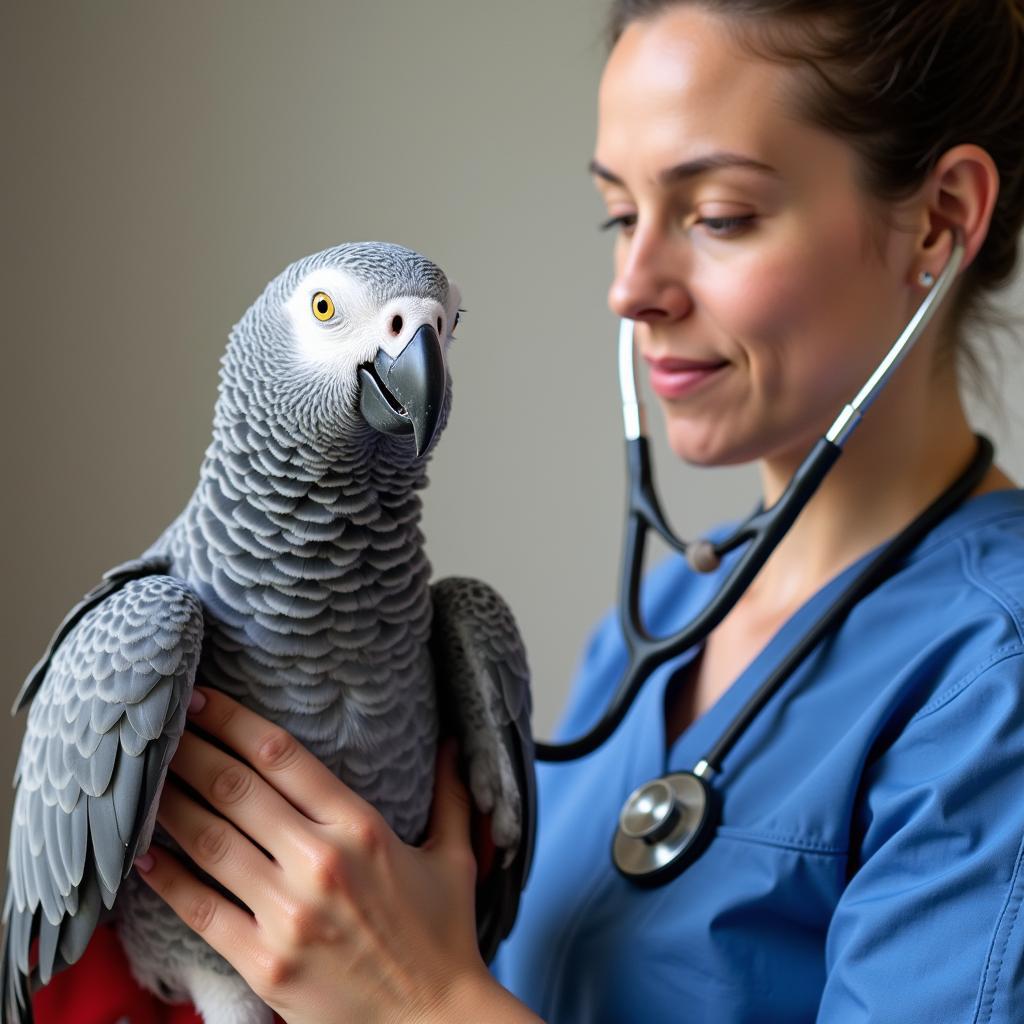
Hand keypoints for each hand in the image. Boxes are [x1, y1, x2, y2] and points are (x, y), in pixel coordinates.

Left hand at [133, 687, 519, 1023]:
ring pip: (210, 842)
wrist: (432, 1023)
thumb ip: (451, 794)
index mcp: (362, 827)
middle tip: (160, 728)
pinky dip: (167, 880)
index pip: (282, 756)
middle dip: (190, 751)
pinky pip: (201, 910)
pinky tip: (143, 857)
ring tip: (143, 781)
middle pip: (236, 788)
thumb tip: (453, 742)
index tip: (203, 700)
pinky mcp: (264, 963)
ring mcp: (288, 914)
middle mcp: (320, 861)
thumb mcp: (454, 857)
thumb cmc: (444, 937)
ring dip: (170, 805)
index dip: (234, 721)